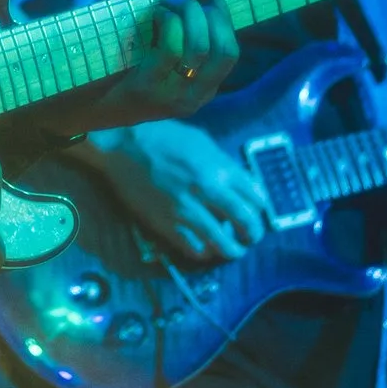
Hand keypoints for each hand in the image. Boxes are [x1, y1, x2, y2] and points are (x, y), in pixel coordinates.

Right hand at [75, 118, 271, 268]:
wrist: (124, 144)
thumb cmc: (165, 137)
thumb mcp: (203, 142)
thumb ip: (224, 165)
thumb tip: (240, 185)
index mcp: (220, 168)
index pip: (256, 198)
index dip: (262, 211)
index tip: (259, 215)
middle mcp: (209, 191)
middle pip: (245, 222)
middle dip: (253, 234)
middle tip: (251, 237)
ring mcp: (187, 210)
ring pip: (221, 242)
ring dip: (232, 250)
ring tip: (233, 250)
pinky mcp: (166, 223)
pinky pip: (193, 247)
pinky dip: (203, 251)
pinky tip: (205, 248)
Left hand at [85, 0, 240, 122]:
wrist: (83, 109)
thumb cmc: (120, 75)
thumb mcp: (159, 63)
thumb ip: (181, 38)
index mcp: (205, 89)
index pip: (230, 48)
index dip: (221, 8)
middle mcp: (195, 97)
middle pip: (224, 47)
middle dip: (209, 9)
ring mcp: (172, 97)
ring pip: (201, 46)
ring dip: (187, 12)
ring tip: (165, 2)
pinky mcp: (147, 90)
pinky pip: (171, 50)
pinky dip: (169, 23)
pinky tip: (156, 15)